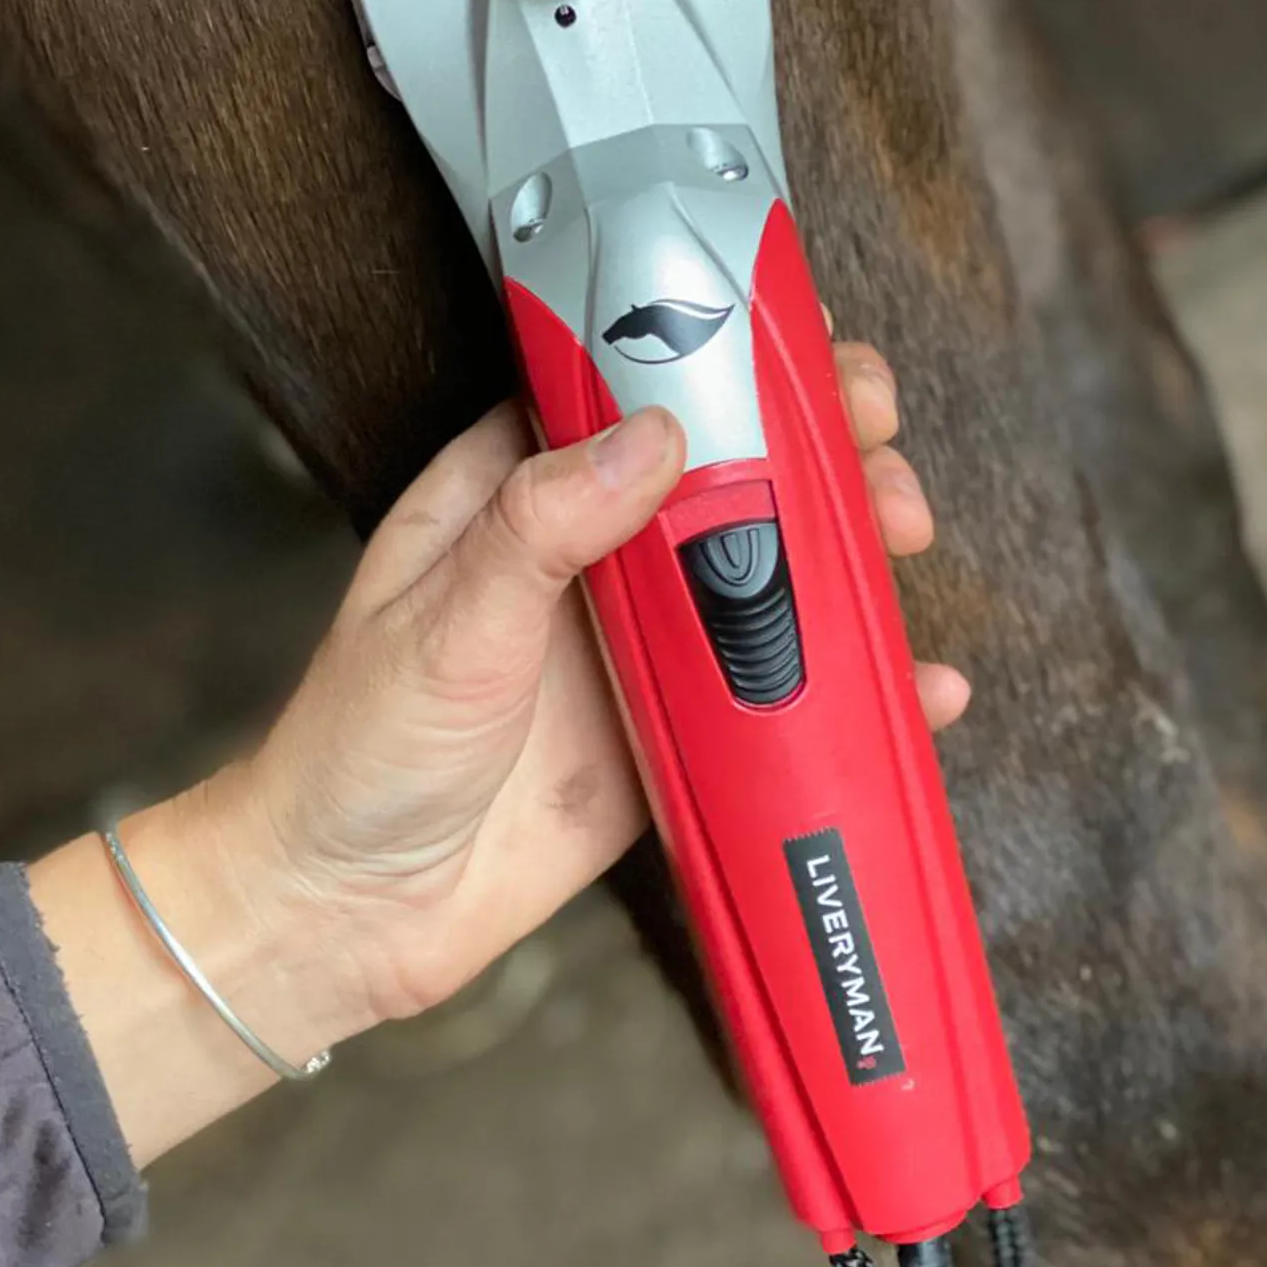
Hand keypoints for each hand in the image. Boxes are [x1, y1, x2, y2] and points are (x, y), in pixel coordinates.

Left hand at [33, 342, 965, 1164]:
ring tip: (905, 539)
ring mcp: (632, 649)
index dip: (723, 361)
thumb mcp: (443, 623)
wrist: (351, 915)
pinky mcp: (668, 736)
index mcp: (510, 495)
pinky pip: (768, 697)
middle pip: (721, 476)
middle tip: (881, 455)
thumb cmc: (358, 751)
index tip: (809, 351)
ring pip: (759, 575)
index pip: (628, 394)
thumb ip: (543, 526)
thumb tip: (654, 435)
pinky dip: (844, 687)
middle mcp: (583, 558)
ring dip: (841, 553)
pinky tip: (915, 686)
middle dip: (813, 453)